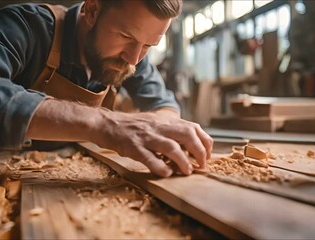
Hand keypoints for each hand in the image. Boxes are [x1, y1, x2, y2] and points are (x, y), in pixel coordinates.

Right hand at [92, 109, 212, 176]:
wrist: (107, 124)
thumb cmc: (133, 126)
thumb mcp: (155, 122)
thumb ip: (171, 129)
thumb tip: (192, 142)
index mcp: (165, 121)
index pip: (193, 127)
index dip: (204, 141)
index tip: (207, 154)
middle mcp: (158, 127)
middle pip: (187, 135)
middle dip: (199, 151)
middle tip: (201, 165)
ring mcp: (146, 137)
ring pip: (171, 147)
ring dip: (183, 161)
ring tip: (187, 171)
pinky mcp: (134, 147)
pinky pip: (150, 158)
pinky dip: (161, 167)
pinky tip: (167, 173)